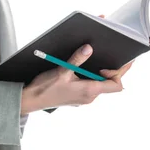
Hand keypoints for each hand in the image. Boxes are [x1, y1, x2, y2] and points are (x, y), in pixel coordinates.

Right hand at [20, 43, 134, 113]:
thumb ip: (77, 59)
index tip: (116, 61)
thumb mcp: (61, 71)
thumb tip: (89, 48)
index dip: (120, 73)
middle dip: (112, 70)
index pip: (116, 85)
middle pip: (110, 84)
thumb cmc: (45, 88)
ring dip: (100, 73)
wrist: (30, 100)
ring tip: (96, 59)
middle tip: (111, 55)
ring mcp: (83, 98)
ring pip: (99, 85)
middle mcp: (89, 97)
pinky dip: (91, 77)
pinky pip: (90, 86)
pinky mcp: (76, 96)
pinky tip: (83, 67)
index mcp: (89, 91)